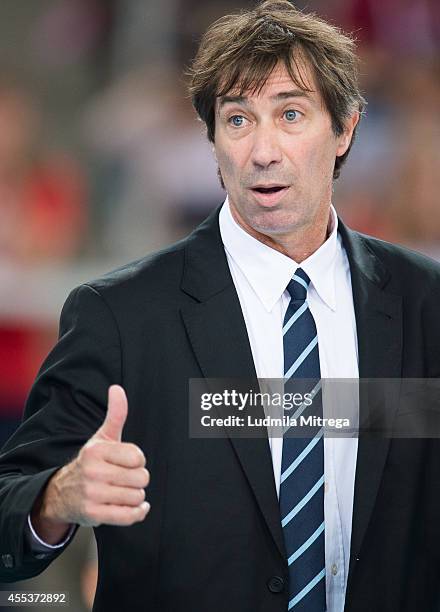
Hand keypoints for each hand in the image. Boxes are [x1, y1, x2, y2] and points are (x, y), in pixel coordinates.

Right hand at [32, 385, 149, 540]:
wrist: (60, 493)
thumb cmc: (90, 463)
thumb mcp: (101, 438)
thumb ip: (115, 414)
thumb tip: (117, 388)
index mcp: (97, 451)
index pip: (138, 457)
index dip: (137, 461)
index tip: (128, 462)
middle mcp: (93, 472)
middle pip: (141, 478)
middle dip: (138, 480)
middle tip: (126, 479)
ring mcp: (92, 494)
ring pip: (137, 497)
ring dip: (136, 496)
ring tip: (124, 492)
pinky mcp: (94, 515)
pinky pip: (129, 516)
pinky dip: (137, 513)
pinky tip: (135, 507)